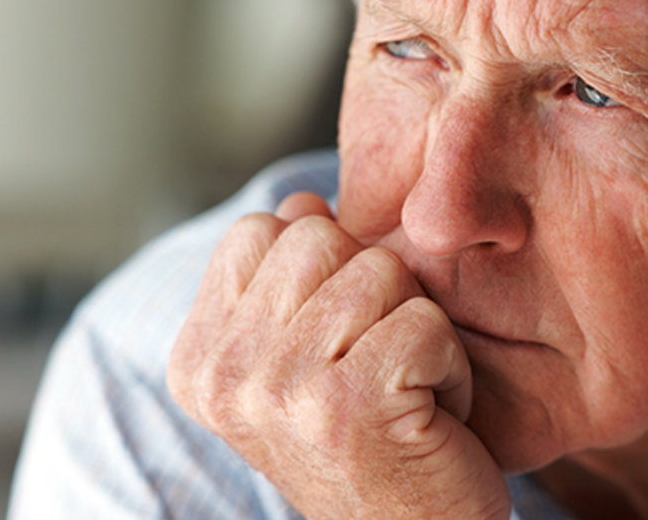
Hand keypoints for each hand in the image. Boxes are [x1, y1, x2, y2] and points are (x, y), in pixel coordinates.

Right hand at [167, 192, 510, 519]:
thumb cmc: (363, 446)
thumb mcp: (299, 359)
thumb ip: (285, 279)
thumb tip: (301, 201)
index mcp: (199, 356)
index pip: (258, 231)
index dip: (321, 271)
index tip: (332, 346)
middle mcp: (224, 372)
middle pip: (321, 238)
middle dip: (371, 293)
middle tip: (375, 368)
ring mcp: (280, 387)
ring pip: (381, 272)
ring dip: (415, 330)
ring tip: (401, 393)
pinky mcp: (349, 403)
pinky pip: (424, 321)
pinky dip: (448, 368)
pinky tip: (428, 417)